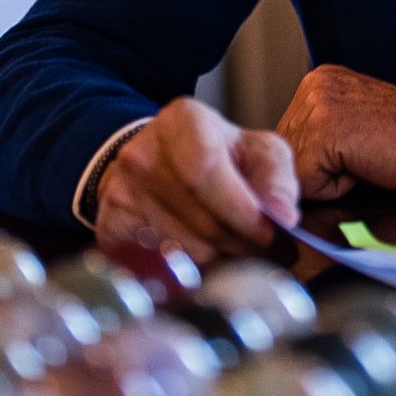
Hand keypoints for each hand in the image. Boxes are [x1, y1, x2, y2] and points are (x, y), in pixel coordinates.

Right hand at [93, 96, 297, 264]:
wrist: (159, 162)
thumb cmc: (219, 155)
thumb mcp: (257, 150)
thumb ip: (277, 178)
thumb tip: (284, 216)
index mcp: (182, 122)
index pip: (206, 171)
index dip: (242, 211)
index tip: (271, 235)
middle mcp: (142, 154)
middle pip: (198, 218)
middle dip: (241, 243)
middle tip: (268, 254)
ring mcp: (120, 193)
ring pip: (180, 250)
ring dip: (219, 261)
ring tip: (239, 253)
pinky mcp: (110, 229)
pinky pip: (157, 267)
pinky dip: (188, 273)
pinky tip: (207, 262)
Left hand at [277, 65, 395, 200]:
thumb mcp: (360, 134)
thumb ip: (323, 143)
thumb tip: (284, 181)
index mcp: (322, 82)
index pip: (288, 144)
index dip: (320, 168)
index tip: (362, 158)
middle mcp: (316, 85)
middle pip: (284, 159)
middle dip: (320, 175)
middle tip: (371, 161)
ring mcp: (319, 103)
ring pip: (293, 174)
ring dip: (329, 182)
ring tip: (372, 163)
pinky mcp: (327, 130)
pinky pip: (307, 185)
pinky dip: (339, 190)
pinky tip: (373, 168)